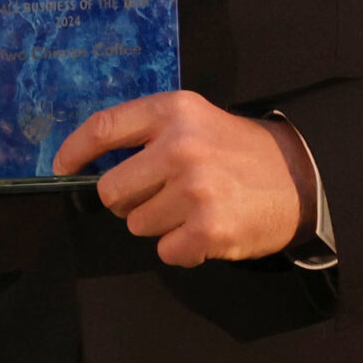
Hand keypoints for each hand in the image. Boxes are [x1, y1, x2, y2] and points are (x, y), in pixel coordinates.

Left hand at [53, 92, 313, 266]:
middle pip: (112, 191)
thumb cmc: (237, 151)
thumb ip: (149, 134)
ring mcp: (195, 189)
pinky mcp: (209, 229)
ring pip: (137, 224)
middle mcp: (181, 146)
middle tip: (160, 195)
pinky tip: (206, 230)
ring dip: (159, 225)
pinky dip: (182, 248)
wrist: (301, 179)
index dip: (75, 151)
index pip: (104, 127)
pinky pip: (166, 251)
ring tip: (194, 209)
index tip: (61, 169)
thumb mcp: (196, 121)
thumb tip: (92, 166)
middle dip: (129, 201)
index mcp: (174, 111)